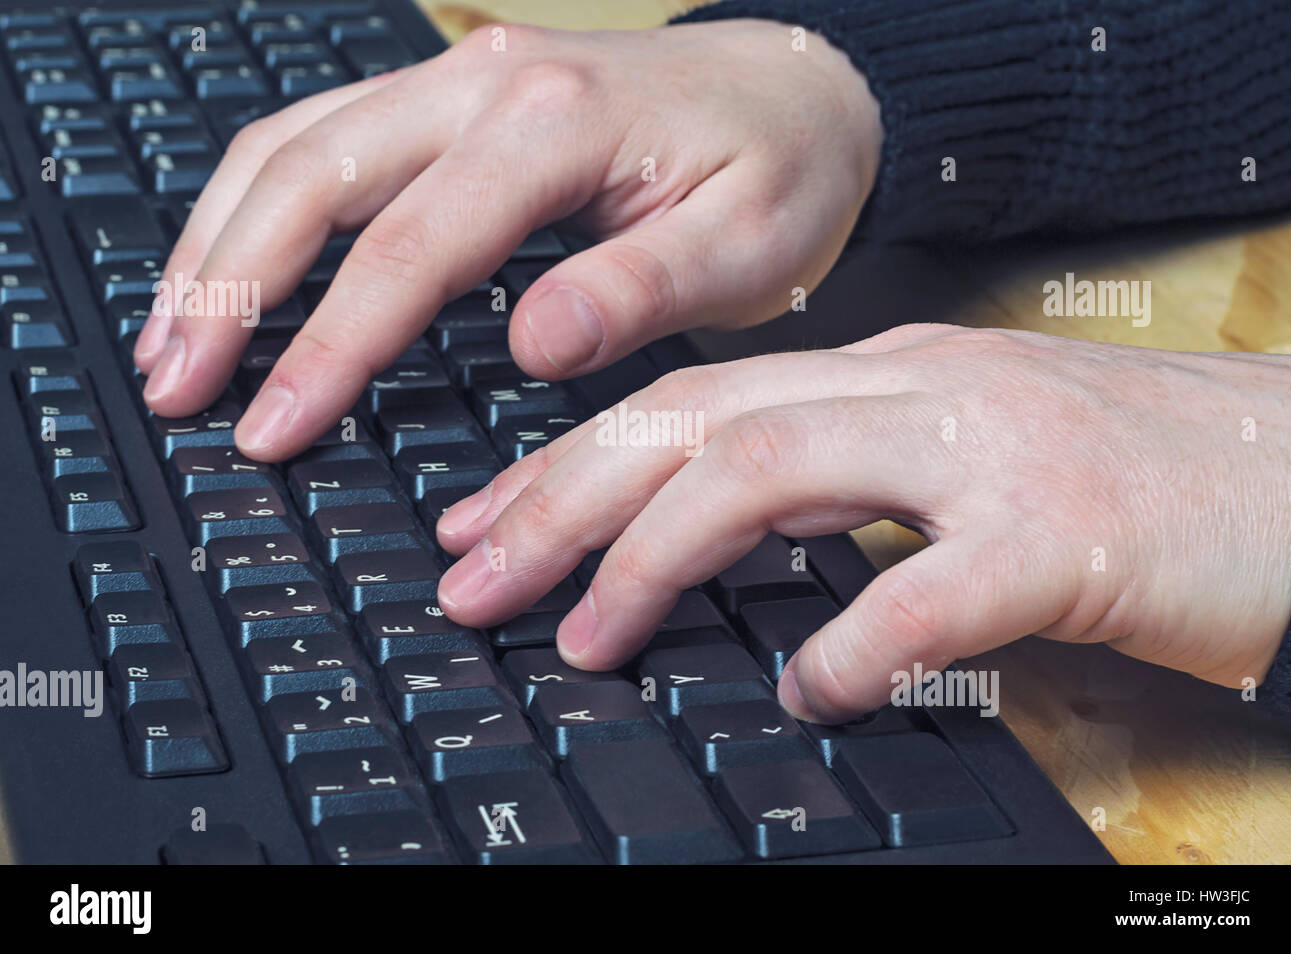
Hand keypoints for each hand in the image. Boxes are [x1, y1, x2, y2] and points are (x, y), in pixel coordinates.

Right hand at [135, 20, 880, 459]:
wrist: (800, 94)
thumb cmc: (780, 173)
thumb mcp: (747, 246)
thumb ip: (639, 292)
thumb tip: (530, 345)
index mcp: (557, 123)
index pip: (411, 245)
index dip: (330, 345)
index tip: (273, 426)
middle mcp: (488, 83)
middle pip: (312, 171)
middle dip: (229, 286)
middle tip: (177, 388)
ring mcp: (461, 80)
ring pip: (297, 142)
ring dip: (221, 239)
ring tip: (174, 338)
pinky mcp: (453, 99)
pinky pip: (326, 137)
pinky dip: (262, 206)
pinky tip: (234, 268)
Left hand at [432, 324, 1290, 722]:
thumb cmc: (1128, 483)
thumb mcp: (958, 459)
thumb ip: (841, 485)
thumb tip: (717, 537)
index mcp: (890, 374)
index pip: (693, 399)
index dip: (572, 462)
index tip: (486, 522)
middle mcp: (922, 390)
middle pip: (702, 418)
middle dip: (567, 501)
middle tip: (475, 582)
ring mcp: (994, 451)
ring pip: (778, 465)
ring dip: (660, 555)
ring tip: (590, 636)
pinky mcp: (1069, 535)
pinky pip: (929, 586)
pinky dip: (851, 642)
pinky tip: (805, 691)